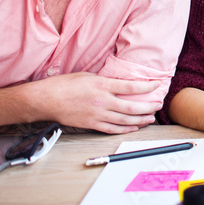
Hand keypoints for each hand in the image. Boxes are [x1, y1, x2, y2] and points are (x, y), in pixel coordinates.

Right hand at [33, 73, 161, 133]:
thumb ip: (104, 80)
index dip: (146, 87)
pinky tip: (133, 127)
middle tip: (158, 105)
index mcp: (102, 85)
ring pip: (124, 120)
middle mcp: (102, 101)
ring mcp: (97, 115)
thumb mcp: (87, 75)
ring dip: (140, 120)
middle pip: (131, 107)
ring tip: (150, 118)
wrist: (46, 100)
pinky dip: (125, 129)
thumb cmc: (64, 85)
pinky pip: (112, 129)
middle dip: (148, 107)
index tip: (156, 85)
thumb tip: (118, 82)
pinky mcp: (91, 124)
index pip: (130, 87)